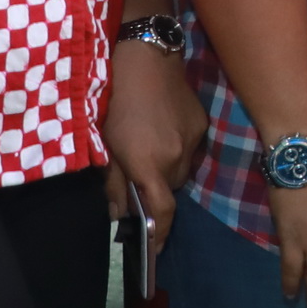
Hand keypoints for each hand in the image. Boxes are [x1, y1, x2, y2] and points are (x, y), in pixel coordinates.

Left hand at [102, 40, 204, 260]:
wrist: (145, 56)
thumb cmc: (115, 99)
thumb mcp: (105, 143)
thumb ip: (114, 183)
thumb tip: (120, 214)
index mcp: (148, 164)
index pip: (161, 211)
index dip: (158, 235)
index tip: (154, 251)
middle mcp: (176, 157)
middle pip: (170, 190)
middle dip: (155, 190)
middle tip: (136, 178)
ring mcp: (192, 140)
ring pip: (181, 170)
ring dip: (166, 168)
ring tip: (147, 147)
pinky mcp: (201, 124)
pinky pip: (189, 149)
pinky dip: (176, 148)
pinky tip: (161, 128)